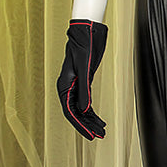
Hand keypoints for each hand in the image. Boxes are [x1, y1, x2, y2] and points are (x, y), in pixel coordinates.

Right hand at [57, 19, 108, 138]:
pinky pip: (86, 101)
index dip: (81, 125)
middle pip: (76, 113)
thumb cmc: (84, 45)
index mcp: (64, 85)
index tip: (90, 135)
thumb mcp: (85, 68)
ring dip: (91, 120)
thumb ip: (84, 89)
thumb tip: (84, 109)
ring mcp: (75, 85)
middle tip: (99, 136)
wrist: (87, 31)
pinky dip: (93, 112)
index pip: (70, 111)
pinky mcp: (83, 82)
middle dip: (87, 125)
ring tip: (102, 131)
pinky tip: (100, 120)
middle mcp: (68, 87)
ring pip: (82, 108)